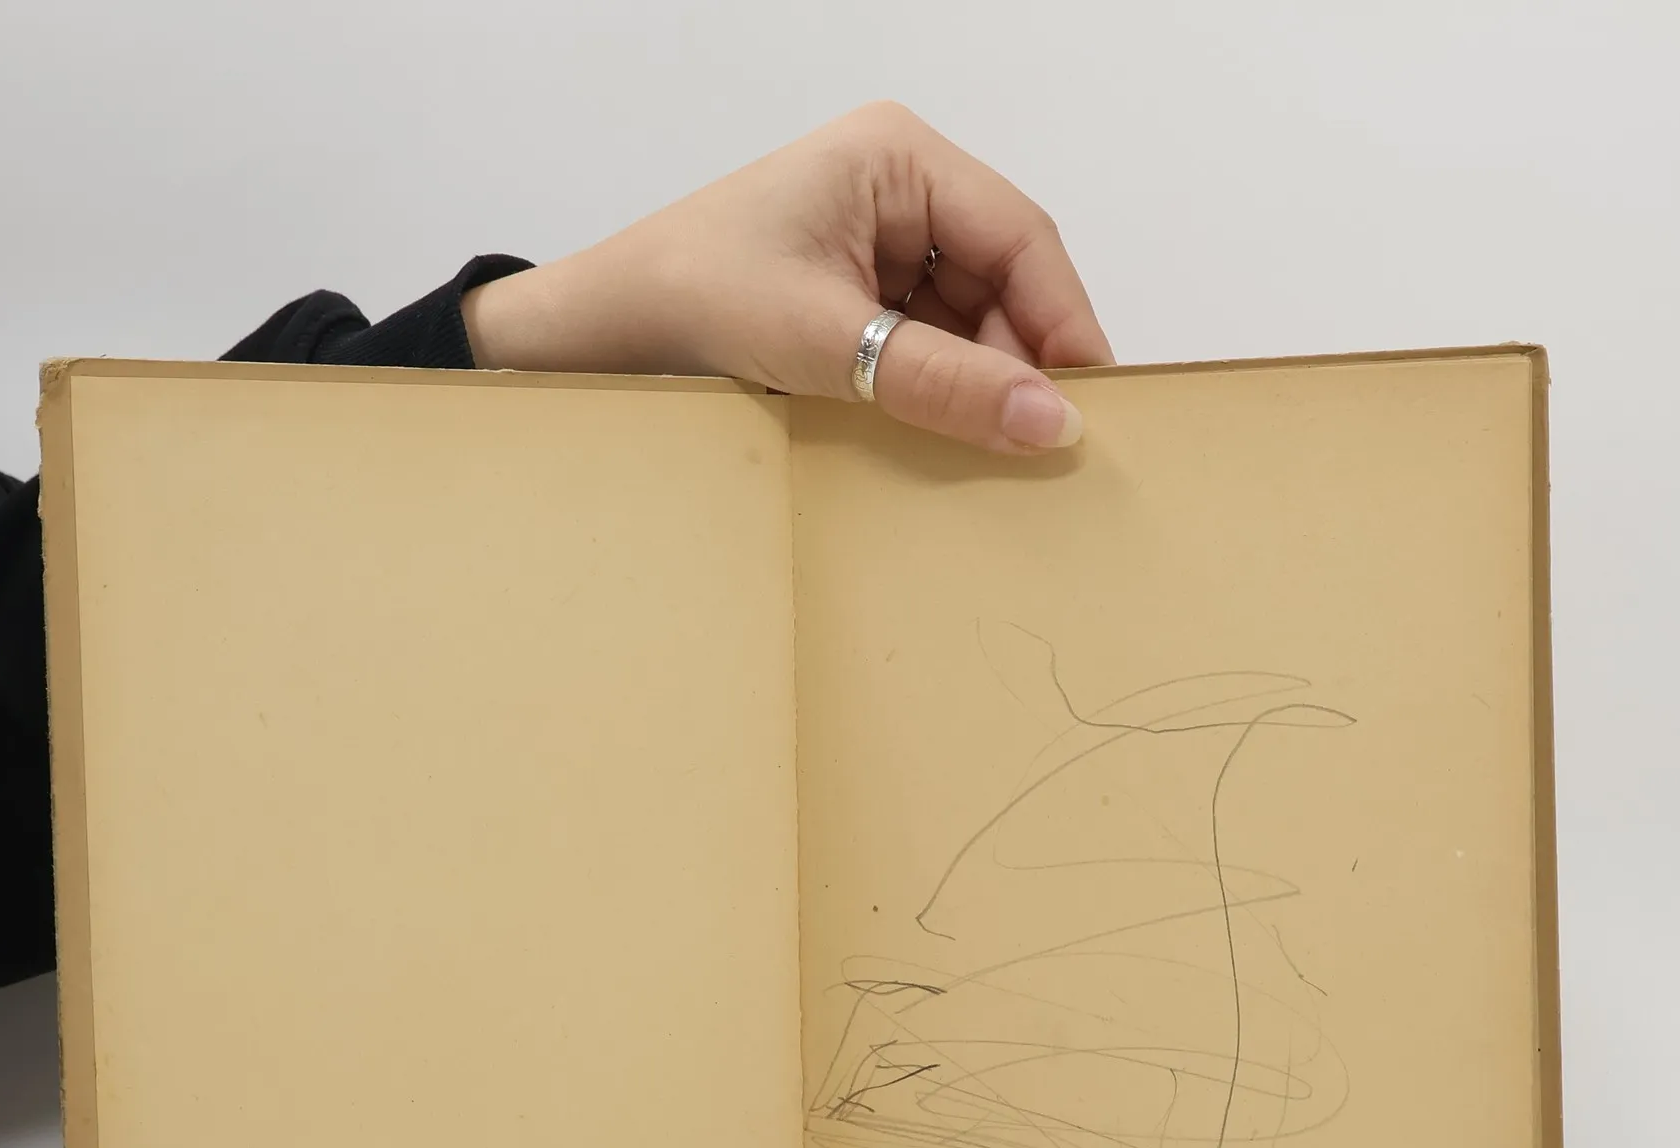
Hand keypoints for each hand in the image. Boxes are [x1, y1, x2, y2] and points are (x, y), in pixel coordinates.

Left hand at [463, 102, 1112, 454]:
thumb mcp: (828, 346)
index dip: (1065, 325)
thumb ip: (944, 385)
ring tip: (983, 456)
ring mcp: (874, 245)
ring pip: (968, 324)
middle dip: (1018, 366)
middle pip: (1003, 284)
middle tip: (1038, 452)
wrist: (590, 337)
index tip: (1090, 408)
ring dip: (975, 388)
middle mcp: (896, 190)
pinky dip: (935, 395)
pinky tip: (936, 440)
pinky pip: (924, 347)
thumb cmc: (688, 301)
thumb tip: (1052, 425)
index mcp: (898, 158)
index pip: (1022, 238)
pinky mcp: (851, 299)